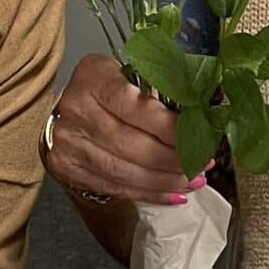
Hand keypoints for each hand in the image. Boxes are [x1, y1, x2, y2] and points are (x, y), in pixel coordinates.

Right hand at [45, 55, 205, 206]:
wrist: (67, 109)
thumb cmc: (105, 88)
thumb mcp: (128, 74)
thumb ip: (158, 90)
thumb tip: (197, 119)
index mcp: (93, 78)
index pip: (135, 108)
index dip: (169, 127)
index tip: (197, 136)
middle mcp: (76, 111)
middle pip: (130, 144)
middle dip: (172, 158)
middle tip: (201, 162)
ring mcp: (69, 144)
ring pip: (124, 171)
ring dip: (165, 180)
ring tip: (193, 180)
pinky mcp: (70, 170)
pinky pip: (116, 187)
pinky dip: (149, 193)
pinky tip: (173, 194)